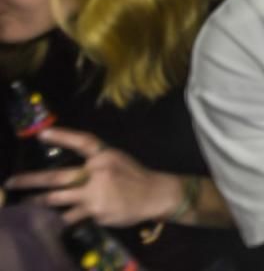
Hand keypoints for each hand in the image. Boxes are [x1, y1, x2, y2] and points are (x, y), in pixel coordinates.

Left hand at [7, 128, 179, 226]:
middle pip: (57, 176)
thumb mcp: (117, 160)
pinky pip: (71, 217)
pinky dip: (59, 220)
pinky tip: (50, 223)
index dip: (62, 136)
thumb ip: (95, 162)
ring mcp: (94, 194)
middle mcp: (97, 172)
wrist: (155, 195)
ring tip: (26, 204)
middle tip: (11, 182)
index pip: (82, 142)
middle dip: (31, 180)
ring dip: (38, 203)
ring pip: (57, 199)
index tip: (42, 134)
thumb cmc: (134, 176)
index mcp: (104, 156)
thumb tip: (68, 172)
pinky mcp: (95, 212)